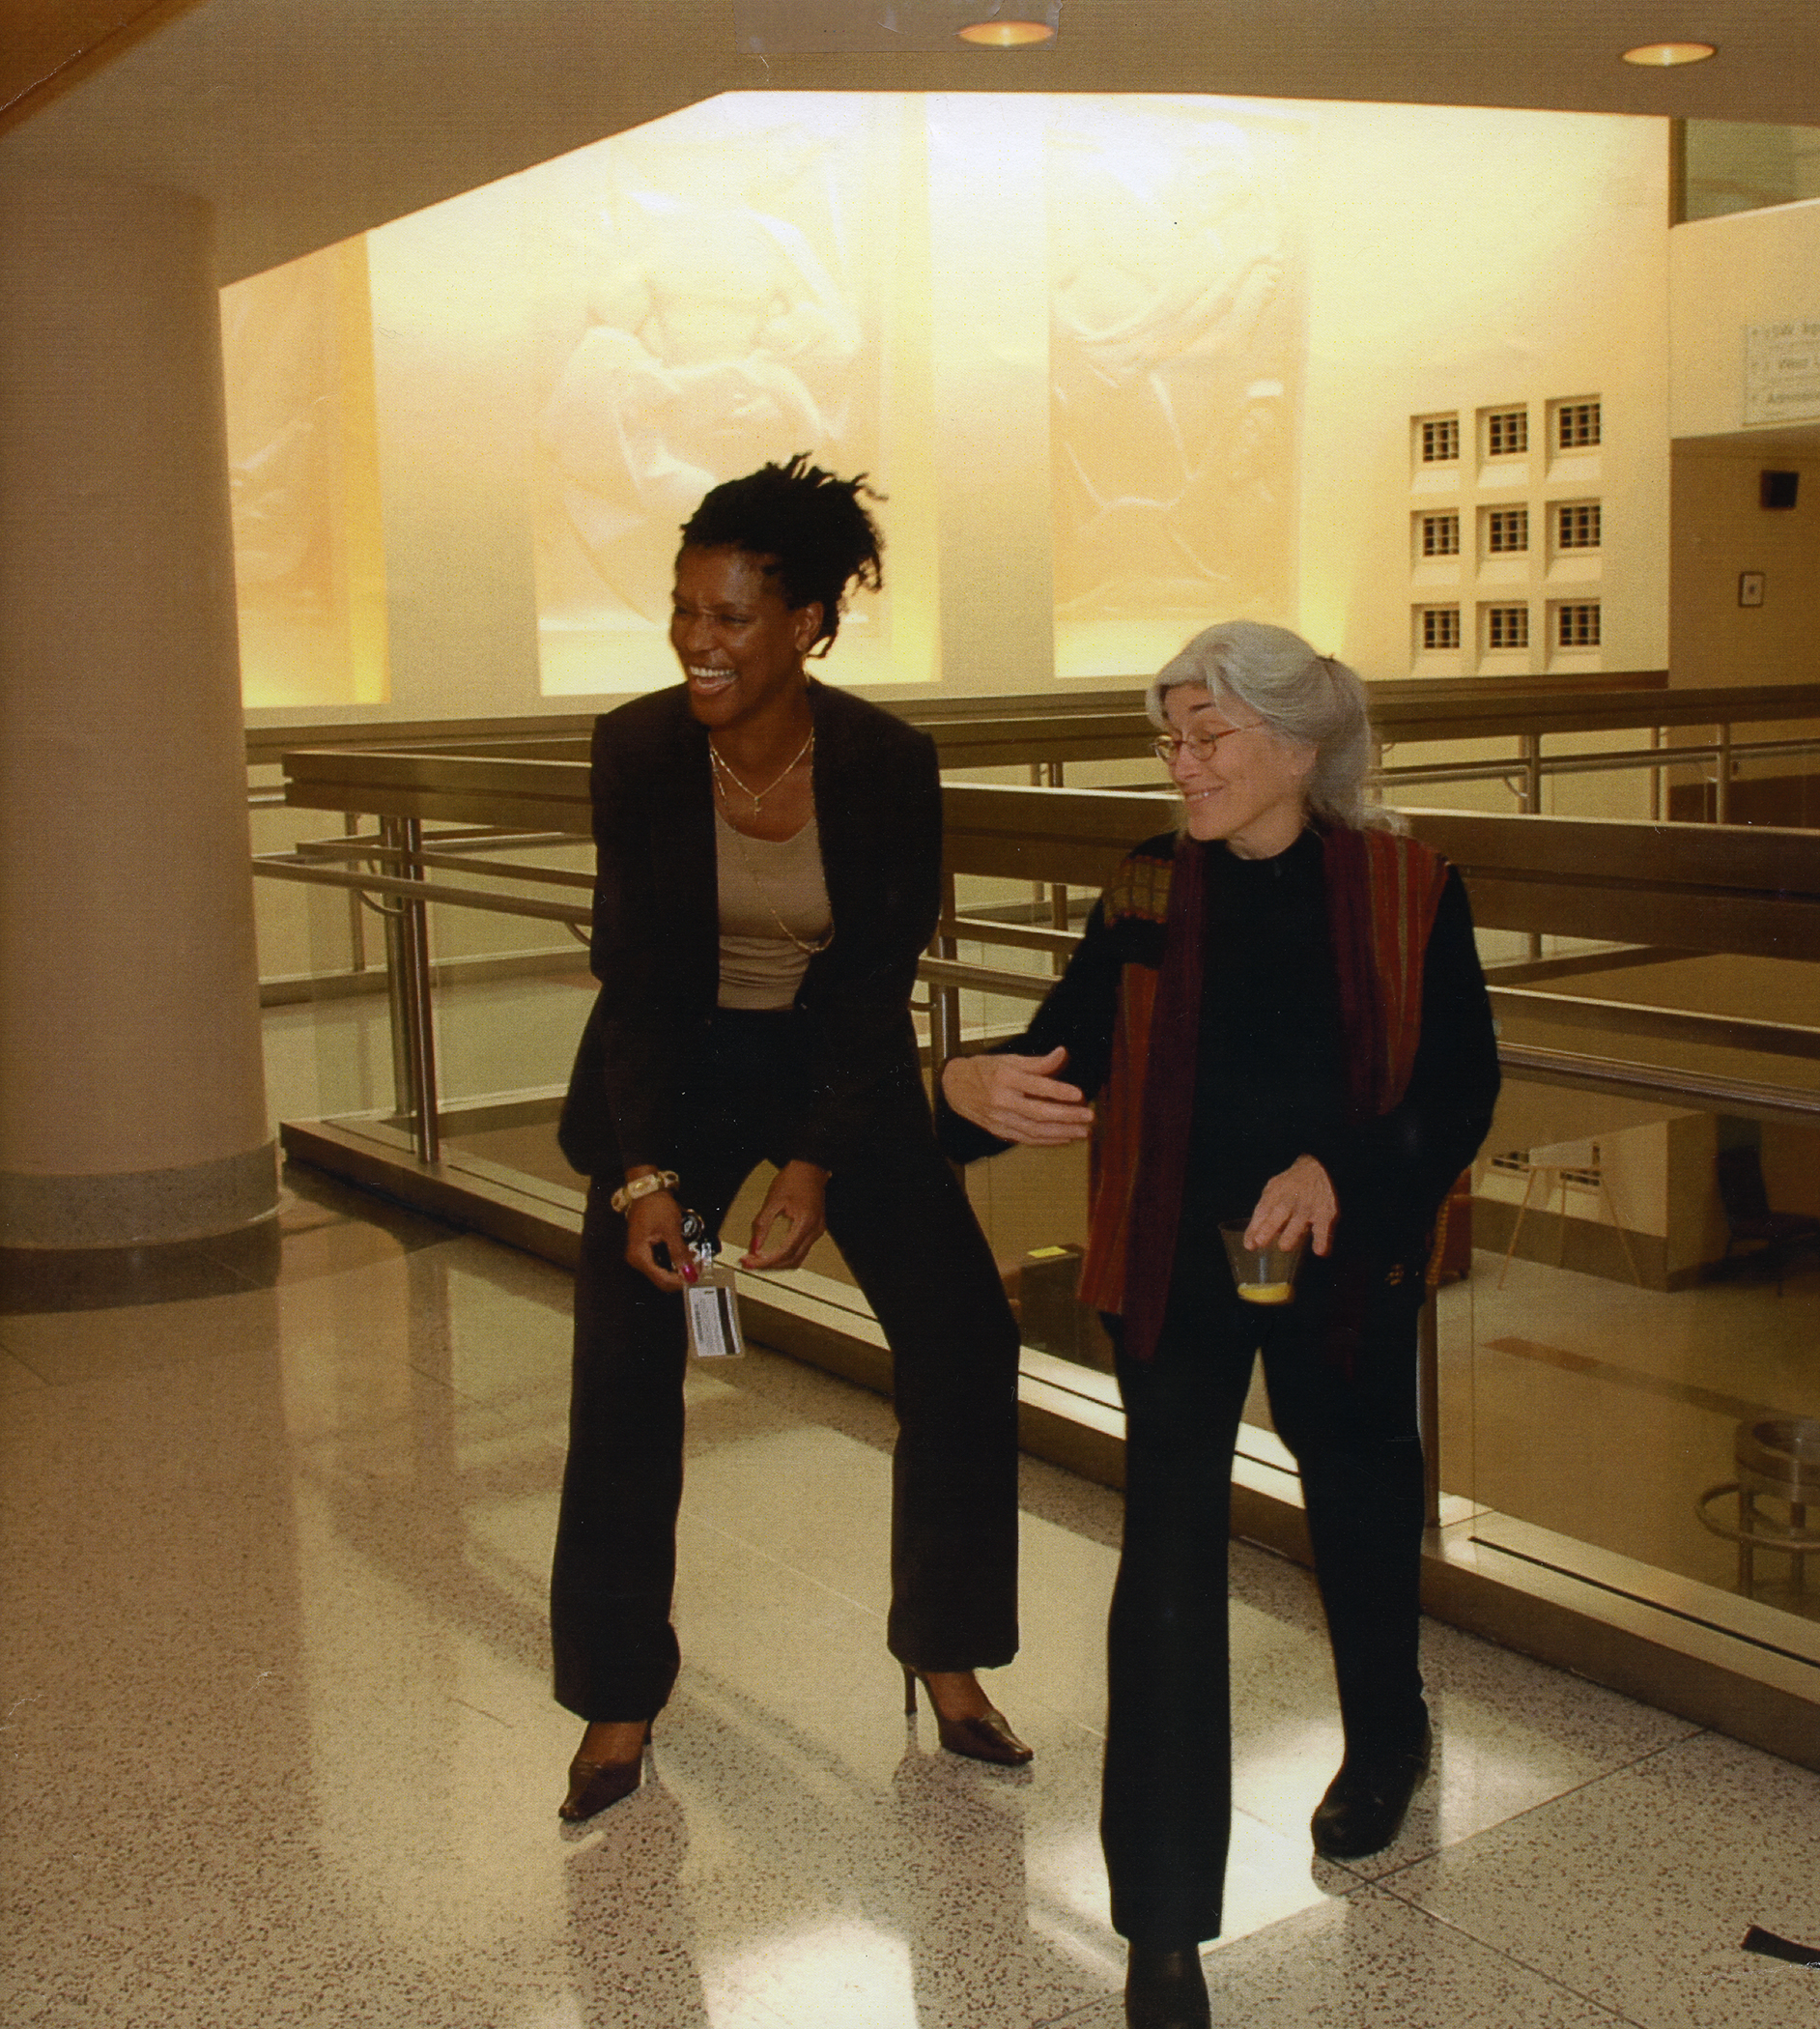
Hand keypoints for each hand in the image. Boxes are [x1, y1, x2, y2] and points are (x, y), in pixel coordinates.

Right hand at [624, 1184, 690, 1291]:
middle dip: (680, 1275)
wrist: (648, 1191)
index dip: (680, 1280)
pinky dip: (673, 1260)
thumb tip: (689, 1272)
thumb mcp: (671, 1230)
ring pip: (662, 1271)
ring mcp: (640, 1255)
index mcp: (640, 1256)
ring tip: (693, 1259)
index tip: (695, 1276)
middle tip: (697, 1268)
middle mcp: (637, 1259)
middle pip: (661, 1278)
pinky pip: (660, 1262)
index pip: (662, 1279)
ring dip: (678, 1268)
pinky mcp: (645, 1249)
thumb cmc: (655, 1206)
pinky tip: (684, 1254)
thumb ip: (680, 1253)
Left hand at [742, 1159, 828, 1270]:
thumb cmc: (795, 1179)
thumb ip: (762, 1225)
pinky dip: (785, 1256)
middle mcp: (814, 1231)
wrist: (810, 1168)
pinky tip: (772, 1254)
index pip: (785, 1251)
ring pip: (797, 1259)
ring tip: (758, 1260)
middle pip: (792, 1260)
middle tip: (750, 1263)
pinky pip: (800, 1251)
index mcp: (805, 1223)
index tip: (750, 1262)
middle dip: (770, 1265)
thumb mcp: (773, 1201)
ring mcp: (817, 1232)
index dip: (766, 1261)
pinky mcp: (814, 1230)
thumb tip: (754, 1245)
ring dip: (777, 1263)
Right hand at [941, 1046, 1093, 1144]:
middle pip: (1038, 1112)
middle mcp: (1002, 1100)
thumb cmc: (983, 1070)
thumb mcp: (1009, 1059)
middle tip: (1087, 1117)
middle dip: (1066, 1117)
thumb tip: (1062, 1053)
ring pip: (1034, 1130)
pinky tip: (1063, 1139)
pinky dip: (1046, 1141)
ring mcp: (1000, 1119)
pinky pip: (1026, 1139)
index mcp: (1005, 1078)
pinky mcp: (999, 1131)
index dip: (1058, 1091)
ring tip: (1081, 1132)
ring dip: (1060, 1133)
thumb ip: (1037, 1062)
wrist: (954, 1087)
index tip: (1078, 1094)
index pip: (1035, 1086)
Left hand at [1245, 1155, 1338, 1256]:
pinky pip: (1324, 1227)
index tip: (1250, 1244)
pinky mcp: (1325, 1214)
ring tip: (1284, 1247)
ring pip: (1300, 1220)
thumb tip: (1251, 1242)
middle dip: (1269, 1227)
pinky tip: (1319, 1251)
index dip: (1254, 1227)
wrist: (1318, 1169)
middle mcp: (1291, 1198)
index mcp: (1275, 1193)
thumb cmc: (1290, 1187)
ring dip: (1292, 1234)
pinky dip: (1322, 1239)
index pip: (1262, 1210)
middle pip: (1279, 1212)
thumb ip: (1262, 1216)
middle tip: (1260, 1241)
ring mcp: (1308, 1206)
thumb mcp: (1272, 1192)